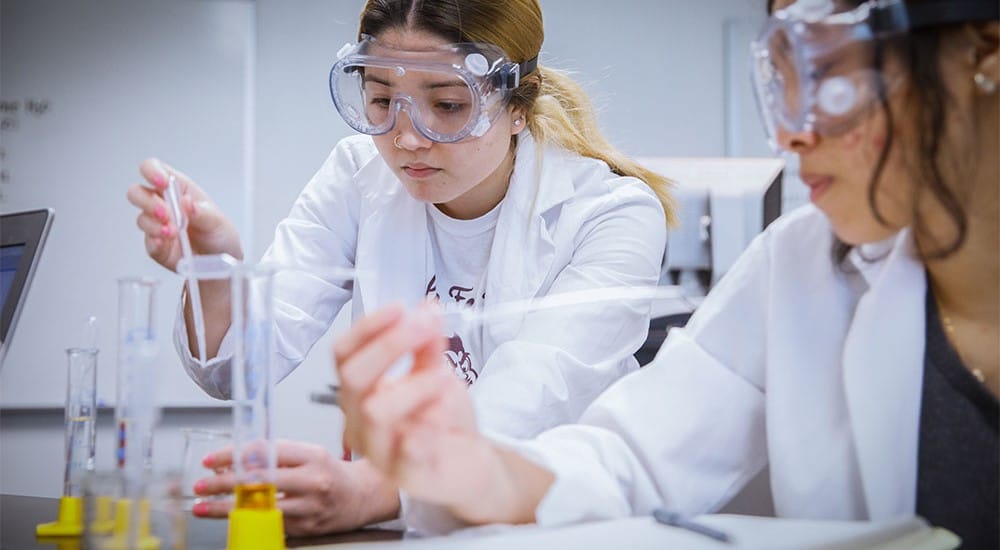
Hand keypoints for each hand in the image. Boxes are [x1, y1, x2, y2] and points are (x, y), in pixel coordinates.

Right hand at [126, 157, 242, 271]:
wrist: (221, 264)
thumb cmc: (219, 235)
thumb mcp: (218, 221)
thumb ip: (202, 212)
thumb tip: (187, 202)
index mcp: (179, 189)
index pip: (155, 169)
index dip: (152, 171)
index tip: (161, 182)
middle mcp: (164, 204)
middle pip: (137, 192)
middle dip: (147, 201)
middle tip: (166, 213)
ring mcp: (158, 225)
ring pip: (141, 218)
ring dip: (155, 225)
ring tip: (174, 233)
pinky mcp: (156, 246)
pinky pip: (147, 242)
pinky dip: (155, 242)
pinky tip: (166, 243)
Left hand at [192, 440, 400, 535]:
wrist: (362, 496)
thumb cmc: (331, 472)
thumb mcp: (308, 453)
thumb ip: (276, 454)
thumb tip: (236, 457)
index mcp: (311, 456)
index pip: (265, 452)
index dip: (233, 456)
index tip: (211, 460)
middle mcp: (312, 481)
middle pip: (260, 480)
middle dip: (223, 482)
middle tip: (200, 484)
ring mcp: (309, 508)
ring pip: (260, 508)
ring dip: (227, 508)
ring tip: (203, 506)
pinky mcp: (306, 529)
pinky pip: (270, 524)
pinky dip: (247, 520)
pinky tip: (230, 518)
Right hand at [334, 303, 492, 507]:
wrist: (468, 463)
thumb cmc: (443, 418)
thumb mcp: (437, 370)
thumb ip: (429, 343)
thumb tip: (427, 308)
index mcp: (360, 391)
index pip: (343, 353)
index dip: (368, 327)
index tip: (400, 308)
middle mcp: (360, 420)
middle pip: (352, 377)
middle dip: (390, 345)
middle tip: (425, 329)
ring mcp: (379, 451)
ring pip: (375, 411)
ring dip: (414, 384)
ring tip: (443, 377)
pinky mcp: (406, 476)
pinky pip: (406, 452)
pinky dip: (426, 427)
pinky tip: (441, 415)